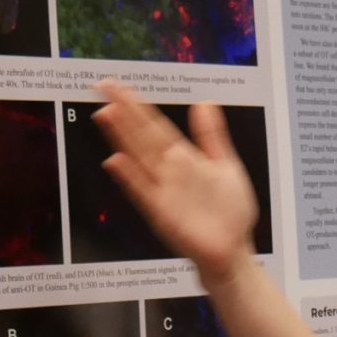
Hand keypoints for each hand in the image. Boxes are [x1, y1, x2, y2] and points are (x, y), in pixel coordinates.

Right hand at [94, 83, 260, 281]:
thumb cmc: (229, 213)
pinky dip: (130, 178)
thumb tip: (204, 103)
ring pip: (139, 158)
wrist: (233, 251)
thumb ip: (212, 135)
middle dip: (124, 112)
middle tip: (104, 88)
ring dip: (122, 138)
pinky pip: (143, 192)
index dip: (137, 105)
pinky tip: (115, 161)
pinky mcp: (162, 213)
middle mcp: (168, 171)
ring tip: (106, 114)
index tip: (118, 86)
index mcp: (183, 158)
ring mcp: (163, 191)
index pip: (155, 125)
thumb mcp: (226, 165)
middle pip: (142, 136)